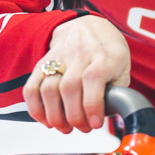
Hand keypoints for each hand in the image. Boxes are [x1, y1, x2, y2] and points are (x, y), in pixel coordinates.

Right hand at [23, 15, 131, 132]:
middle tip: (82, 128)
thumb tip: (110, 115)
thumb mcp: (123, 67)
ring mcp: (58, 58)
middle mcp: (79, 55)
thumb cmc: (108, 52)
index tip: (95, 124)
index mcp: (103, 55)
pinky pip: (31, 88)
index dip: (92, 105)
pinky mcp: (42, 64)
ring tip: (65, 128)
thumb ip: (119, 91)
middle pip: (69, 87)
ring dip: (55, 116)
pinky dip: (35, 109)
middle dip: (74, 116)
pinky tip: (46, 120)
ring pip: (49, 89)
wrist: (88, 27)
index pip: (94, 78)